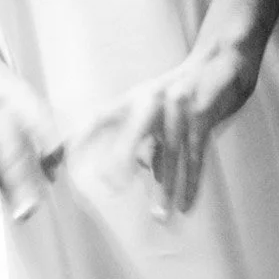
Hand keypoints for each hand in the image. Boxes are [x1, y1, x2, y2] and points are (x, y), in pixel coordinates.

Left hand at [74, 38, 258, 218]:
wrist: (220, 62)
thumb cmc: (183, 90)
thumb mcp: (156, 107)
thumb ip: (146, 137)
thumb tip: (145, 171)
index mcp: (134, 99)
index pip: (99, 117)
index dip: (79, 138)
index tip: (58, 159)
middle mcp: (152, 100)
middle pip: (132, 131)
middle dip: (122, 158)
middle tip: (111, 187)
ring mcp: (178, 106)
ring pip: (169, 152)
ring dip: (166, 188)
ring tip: (160, 216)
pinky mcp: (202, 114)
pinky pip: (195, 155)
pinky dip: (191, 182)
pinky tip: (186, 204)